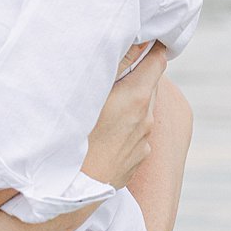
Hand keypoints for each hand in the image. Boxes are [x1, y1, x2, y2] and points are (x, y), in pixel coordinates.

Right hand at [81, 44, 163, 189]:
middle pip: (150, 85)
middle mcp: (147, 120)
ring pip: (142, 111)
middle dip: (137, 74)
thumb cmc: (74, 137)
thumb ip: (116, 64)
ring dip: (130, 101)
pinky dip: (126, 125)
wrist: (72, 191)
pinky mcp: (137, 161)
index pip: (158, 61)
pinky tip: (103, 130)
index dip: (152, 47)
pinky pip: (136, 134)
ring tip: (104, 103)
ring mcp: (143, 143)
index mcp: (137, 98)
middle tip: (114, 68)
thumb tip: (138, 40)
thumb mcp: (91, 94)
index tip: (143, 39)